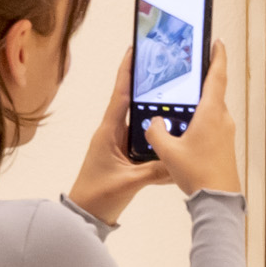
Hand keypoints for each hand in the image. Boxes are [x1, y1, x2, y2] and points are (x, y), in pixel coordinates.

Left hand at [64, 62, 166, 224]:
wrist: (86, 217)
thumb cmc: (98, 197)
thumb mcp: (129, 182)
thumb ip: (155, 170)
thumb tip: (179, 159)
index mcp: (108, 132)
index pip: (120, 95)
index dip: (128, 71)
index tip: (135, 49)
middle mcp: (112, 133)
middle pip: (132, 102)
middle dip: (147, 85)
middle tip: (164, 68)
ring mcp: (118, 144)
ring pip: (139, 120)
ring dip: (154, 110)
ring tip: (175, 96)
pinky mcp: (125, 156)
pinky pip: (143, 140)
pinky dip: (156, 135)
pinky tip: (172, 132)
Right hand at [155, 55, 243, 198]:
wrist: (218, 199)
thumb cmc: (198, 174)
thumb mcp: (167, 151)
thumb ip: (156, 131)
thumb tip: (154, 121)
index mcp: (211, 112)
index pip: (217, 75)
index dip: (217, 56)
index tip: (217, 42)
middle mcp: (223, 118)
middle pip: (213, 91)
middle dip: (201, 80)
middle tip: (189, 70)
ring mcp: (226, 132)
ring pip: (212, 109)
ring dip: (199, 103)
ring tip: (181, 103)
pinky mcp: (225, 144)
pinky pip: (212, 124)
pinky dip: (200, 119)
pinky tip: (186, 129)